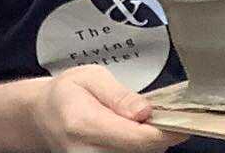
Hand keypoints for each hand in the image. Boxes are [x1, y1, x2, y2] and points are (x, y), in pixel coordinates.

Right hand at [30, 65, 187, 152]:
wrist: (41, 117)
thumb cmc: (67, 93)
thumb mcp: (91, 78)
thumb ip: (119, 96)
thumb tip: (145, 112)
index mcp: (84, 124)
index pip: (137, 139)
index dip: (166, 131)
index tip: (183, 120)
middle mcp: (86, 152)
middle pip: (143, 152)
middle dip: (159, 134)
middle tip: (164, 114)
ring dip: (149, 141)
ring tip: (144, 121)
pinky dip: (138, 147)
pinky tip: (135, 133)